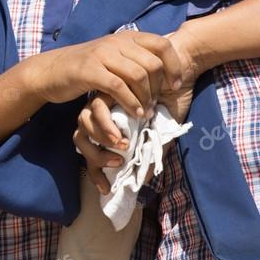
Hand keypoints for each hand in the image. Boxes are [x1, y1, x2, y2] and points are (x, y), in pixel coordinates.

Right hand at [29, 31, 182, 117]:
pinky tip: (134, 113)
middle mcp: (116, 41)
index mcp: (126, 37)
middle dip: (159, 87)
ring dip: (146, 97)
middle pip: (152, 63)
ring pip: (138, 75)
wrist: (52, 70)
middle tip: (155, 103)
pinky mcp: (90, 70)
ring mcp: (103, 54)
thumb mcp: (114, 56)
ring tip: (145, 112)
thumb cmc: (87, 67)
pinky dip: (130, 102)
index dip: (174, 65)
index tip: (176, 85)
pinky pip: (118, 86)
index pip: (162, 45)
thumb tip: (165, 66)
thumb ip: (135, 57)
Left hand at [74, 79, 193, 194]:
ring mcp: (103, 99)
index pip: (90, 148)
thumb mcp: (161, 134)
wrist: (179, 73)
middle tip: (115, 164)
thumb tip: (140, 180)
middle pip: (80, 136)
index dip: (93, 168)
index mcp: (109, 125)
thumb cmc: (170, 103)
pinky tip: (125, 134)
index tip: (105, 187)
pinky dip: (107, 124)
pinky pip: (97, 107)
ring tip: (122, 147)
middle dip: (93, 157)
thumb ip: (149, 153)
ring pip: (84, 122)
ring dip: (100, 140)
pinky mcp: (108, 87)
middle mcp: (103, 113)